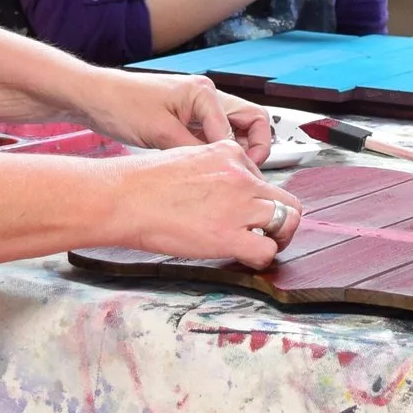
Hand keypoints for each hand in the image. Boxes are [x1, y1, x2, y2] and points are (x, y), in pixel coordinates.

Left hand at [73, 68, 271, 161]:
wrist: (94, 98)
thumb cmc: (122, 105)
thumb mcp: (161, 133)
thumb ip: (195, 150)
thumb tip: (221, 170)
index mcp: (204, 93)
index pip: (242, 128)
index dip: (244, 156)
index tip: (241, 178)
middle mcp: (206, 96)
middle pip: (251, 122)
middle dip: (254, 148)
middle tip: (246, 173)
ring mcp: (197, 107)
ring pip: (234, 131)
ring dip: (235, 152)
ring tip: (226, 175)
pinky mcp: (185, 119)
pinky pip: (212, 136)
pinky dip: (215, 153)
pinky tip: (205, 169)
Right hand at [108, 143, 302, 266]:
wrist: (125, 197)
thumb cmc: (143, 181)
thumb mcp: (186, 157)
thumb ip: (212, 170)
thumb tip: (218, 190)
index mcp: (229, 154)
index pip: (261, 177)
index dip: (256, 198)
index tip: (244, 210)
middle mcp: (241, 176)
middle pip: (286, 199)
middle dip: (281, 218)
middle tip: (268, 232)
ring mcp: (239, 205)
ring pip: (287, 221)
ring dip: (279, 238)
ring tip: (262, 246)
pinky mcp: (229, 235)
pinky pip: (267, 250)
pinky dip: (262, 258)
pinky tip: (247, 258)